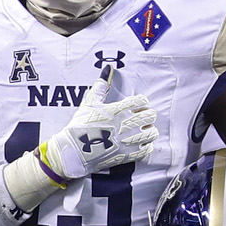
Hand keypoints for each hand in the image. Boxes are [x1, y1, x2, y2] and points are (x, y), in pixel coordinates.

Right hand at [39, 73, 157, 180]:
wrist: (74, 151)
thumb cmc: (80, 127)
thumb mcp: (89, 104)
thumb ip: (101, 86)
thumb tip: (107, 69)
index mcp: (117, 110)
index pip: (142, 101)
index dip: (142, 102)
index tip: (137, 106)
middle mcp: (125, 125)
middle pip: (150, 116)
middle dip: (148, 115)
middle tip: (142, 117)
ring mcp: (127, 141)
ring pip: (152, 133)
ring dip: (149, 130)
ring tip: (142, 131)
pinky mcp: (127, 155)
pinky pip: (146, 150)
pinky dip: (146, 146)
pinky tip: (140, 144)